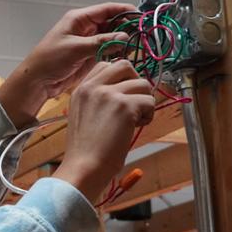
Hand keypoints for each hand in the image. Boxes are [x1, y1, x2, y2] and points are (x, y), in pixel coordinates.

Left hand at [0, 2, 135, 127]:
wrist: (38, 81)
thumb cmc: (50, 59)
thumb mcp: (76, 48)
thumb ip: (101, 42)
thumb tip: (125, 37)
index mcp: (79, 19)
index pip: (107, 9)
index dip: (125, 11)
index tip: (141, 17)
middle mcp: (86, 27)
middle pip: (112, 22)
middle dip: (127, 27)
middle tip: (143, 34)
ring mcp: (89, 41)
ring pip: (112, 36)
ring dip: (124, 40)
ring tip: (137, 46)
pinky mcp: (90, 55)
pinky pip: (108, 49)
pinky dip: (118, 51)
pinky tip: (127, 55)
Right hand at [52, 60, 154, 203]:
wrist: (84, 166)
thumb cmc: (85, 149)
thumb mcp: (82, 114)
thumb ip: (98, 98)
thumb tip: (125, 91)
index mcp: (81, 88)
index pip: (106, 65)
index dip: (120, 78)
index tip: (122, 95)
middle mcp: (93, 87)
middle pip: (125, 66)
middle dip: (135, 83)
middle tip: (134, 103)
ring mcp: (109, 94)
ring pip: (143, 84)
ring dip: (144, 102)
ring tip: (134, 120)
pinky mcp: (125, 106)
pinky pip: (149, 102)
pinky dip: (148, 115)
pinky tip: (135, 127)